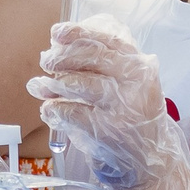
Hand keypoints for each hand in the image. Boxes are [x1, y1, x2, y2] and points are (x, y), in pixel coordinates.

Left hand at [29, 18, 189, 189]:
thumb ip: (103, 61)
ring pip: (78, 83)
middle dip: (61, 57)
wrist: (151, 157)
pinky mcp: (109, 130)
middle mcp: (136, 81)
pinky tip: (48, 110)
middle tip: (45, 61)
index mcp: (139, 64)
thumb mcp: (130, 82)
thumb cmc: (133, 113)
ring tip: (38, 86)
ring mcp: (123, 106)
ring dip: (52, 84)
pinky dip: (54, 110)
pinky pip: (71, 113)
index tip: (57, 32)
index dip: (79, 32)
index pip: (107, 39)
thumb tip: (58, 46)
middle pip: (91, 57)